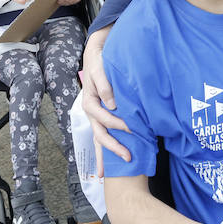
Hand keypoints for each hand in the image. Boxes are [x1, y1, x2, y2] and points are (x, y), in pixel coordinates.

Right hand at [79, 27, 131, 160]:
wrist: (97, 53)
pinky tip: (108, 162)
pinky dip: (105, 148)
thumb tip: (112, 105)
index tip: (133, 129)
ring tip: (111, 170)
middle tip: (128, 159)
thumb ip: (104, 85)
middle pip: (100, 135)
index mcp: (90, 103)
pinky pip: (103, 133)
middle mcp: (91, 113)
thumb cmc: (100, 60)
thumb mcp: (100, 69)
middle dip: (113, 148)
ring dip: (106, 154)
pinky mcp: (101, 115)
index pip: (104, 119)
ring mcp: (95, 116)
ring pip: (99, 138)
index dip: (118, 125)